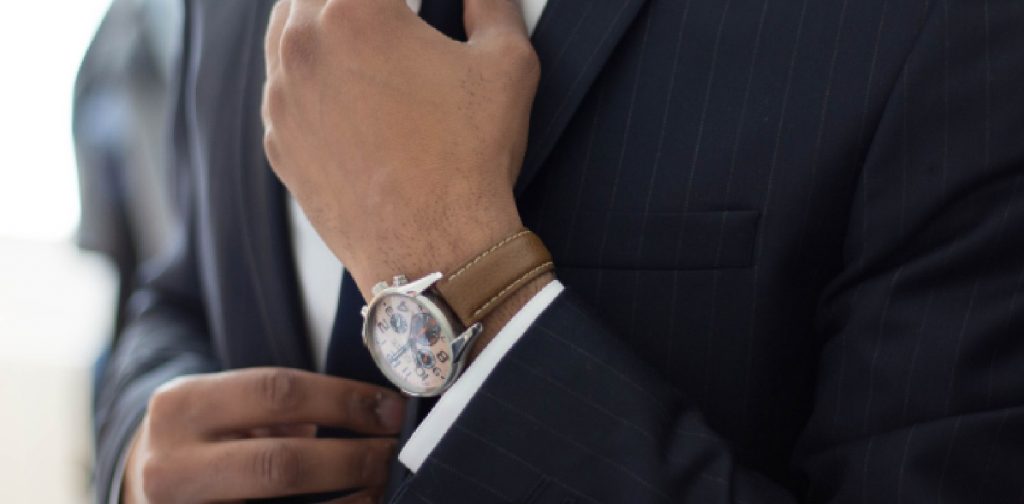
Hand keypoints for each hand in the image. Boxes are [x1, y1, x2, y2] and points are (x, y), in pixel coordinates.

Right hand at [122, 368, 405, 502]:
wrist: (144, 486)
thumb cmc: (203, 437)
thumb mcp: (223, 404)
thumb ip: (280, 404)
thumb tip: (373, 411)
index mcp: (182, 407)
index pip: (277, 392)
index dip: (344, 400)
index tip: (391, 408)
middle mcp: (171, 465)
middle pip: (281, 463)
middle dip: (352, 458)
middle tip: (396, 452)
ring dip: (349, 500)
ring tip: (385, 485)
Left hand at [262, 0, 540, 299]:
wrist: (434, 250)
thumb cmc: (471, 158)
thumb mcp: (507, 64)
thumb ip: (493, 4)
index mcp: (356, 10)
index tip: (415, 6)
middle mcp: (304, 46)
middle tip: (389, 13)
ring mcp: (282, 98)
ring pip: (285, 28)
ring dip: (319, 17)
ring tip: (358, 31)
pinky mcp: (278, 143)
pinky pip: (281, 87)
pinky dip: (306, 72)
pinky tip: (342, 85)